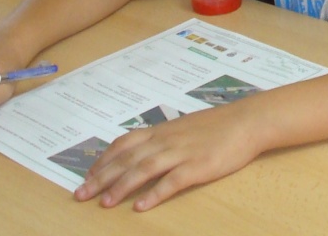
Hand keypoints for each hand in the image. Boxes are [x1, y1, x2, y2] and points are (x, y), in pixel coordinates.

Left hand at [75, 101, 264, 210]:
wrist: (247, 121)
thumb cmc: (217, 125)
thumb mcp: (184, 127)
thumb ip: (163, 139)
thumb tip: (141, 151)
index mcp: (162, 131)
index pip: (124, 144)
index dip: (103, 161)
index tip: (87, 177)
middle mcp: (166, 140)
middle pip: (127, 159)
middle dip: (101, 177)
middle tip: (81, 195)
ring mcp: (182, 152)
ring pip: (144, 169)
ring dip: (121, 186)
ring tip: (105, 203)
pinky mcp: (198, 165)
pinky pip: (172, 180)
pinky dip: (155, 193)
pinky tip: (141, 206)